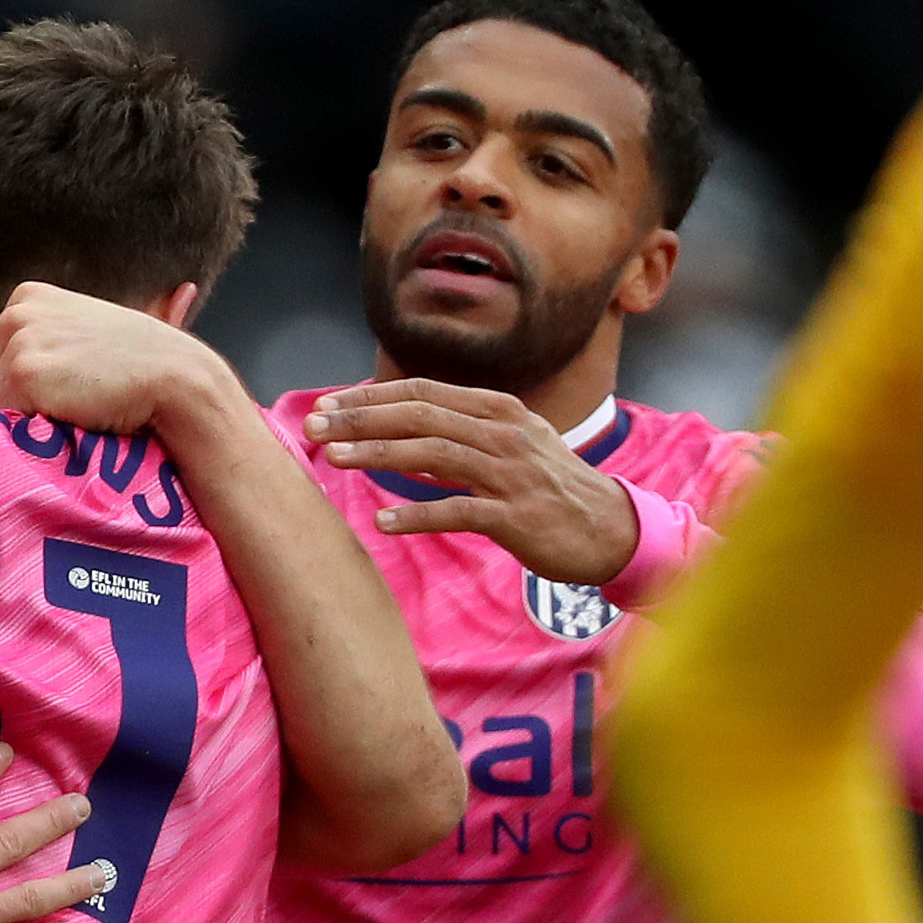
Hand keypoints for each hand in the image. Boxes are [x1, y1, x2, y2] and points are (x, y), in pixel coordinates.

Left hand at [0, 281, 232, 440]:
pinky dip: (29, 435)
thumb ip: (50, 340)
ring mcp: (19, 341)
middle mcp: (17, 312)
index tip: (69, 389)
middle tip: (73, 405)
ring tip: (72, 414)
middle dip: (20, 403)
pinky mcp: (23, 374)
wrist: (175, 379)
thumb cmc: (140, 365)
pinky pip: (0, 424)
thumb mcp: (86, 332)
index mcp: (28, 297)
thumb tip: (28, 364)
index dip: (28, 387)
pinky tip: (69, 422)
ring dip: (25, 422)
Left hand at [304, 379, 640, 587]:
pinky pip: (458, 511)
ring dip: (377, 455)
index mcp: (497, 411)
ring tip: (332, 459)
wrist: (610, 529)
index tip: (327, 404)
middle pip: (419, 416)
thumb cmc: (551, 489)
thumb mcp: (510, 446)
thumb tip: (401, 434)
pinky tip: (384, 521)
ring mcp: (511, 474)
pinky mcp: (516, 516)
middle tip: (312, 425)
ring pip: (432, 455)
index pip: (422, 393)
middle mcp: (503, 433)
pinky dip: (418, 514)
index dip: (370, 397)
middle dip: (360, 419)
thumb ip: (460, 434)